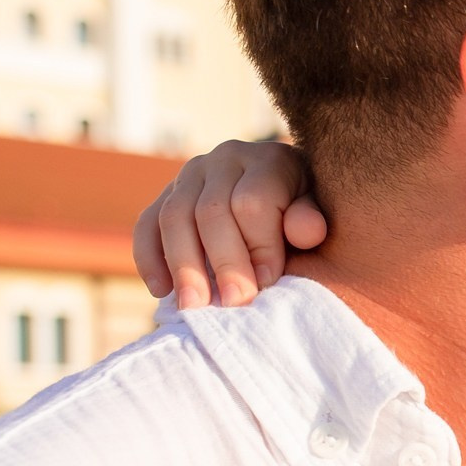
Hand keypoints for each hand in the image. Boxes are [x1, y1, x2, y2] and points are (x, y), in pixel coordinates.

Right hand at [133, 139, 327, 308]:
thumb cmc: (305, 212)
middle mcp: (226, 159)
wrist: (286, 196)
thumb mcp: (318, 211)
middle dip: (223, 262)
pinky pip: (147, 224)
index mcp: (268, 160)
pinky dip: (149, 258)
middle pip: (211, 211)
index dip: (259, 246)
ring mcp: (191, 174)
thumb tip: (307, 231)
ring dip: (183, 266)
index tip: (267, 284)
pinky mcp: (167, 195)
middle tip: (233, 302)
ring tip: (194, 306)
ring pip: (174, 218)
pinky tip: (161, 291)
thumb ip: (311, 219)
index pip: (253, 203)